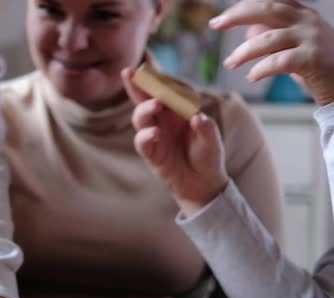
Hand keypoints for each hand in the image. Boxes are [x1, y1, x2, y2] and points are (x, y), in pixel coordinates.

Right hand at [122, 69, 228, 215]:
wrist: (203, 184)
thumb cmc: (207, 156)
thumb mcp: (213, 140)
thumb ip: (206, 128)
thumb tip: (197, 118)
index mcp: (176, 110)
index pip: (165, 89)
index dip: (157, 77)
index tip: (149, 66)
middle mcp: (162, 119)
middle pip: (144, 98)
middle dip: (136, 85)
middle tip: (130, 73)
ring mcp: (154, 134)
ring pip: (140, 116)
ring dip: (145, 108)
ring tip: (155, 105)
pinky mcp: (151, 152)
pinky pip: (142, 141)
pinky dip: (146, 135)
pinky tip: (154, 133)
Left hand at [210, 0, 333, 105]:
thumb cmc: (320, 67)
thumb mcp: (295, 46)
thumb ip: (273, 36)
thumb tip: (249, 30)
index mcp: (302, 14)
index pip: (270, 0)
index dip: (245, 5)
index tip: (221, 17)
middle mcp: (307, 21)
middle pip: (267, 7)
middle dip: (237, 15)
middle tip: (215, 25)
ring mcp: (312, 38)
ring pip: (267, 38)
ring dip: (243, 52)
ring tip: (229, 63)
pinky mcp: (313, 59)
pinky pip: (278, 61)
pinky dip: (260, 69)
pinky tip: (251, 77)